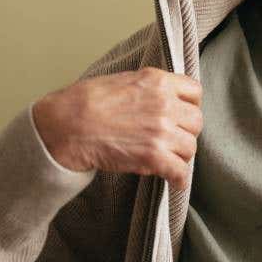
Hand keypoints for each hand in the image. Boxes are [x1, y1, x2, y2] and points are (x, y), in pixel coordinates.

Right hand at [31, 68, 203, 189]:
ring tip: (168, 159)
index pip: (194, 92)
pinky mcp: (154, 156)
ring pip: (190, 147)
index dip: (190, 105)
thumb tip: (158, 94)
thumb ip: (148, 86)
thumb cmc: (84, 102)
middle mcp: (165, 104)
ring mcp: (162, 131)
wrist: (66, 126)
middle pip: (196, 121)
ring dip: (180, 155)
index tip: (183, 114)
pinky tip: (176, 181)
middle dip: (185, 131)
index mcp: (158, 81)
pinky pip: (180, 171)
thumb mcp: (122, 79)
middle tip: (172, 139)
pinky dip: (179, 179)